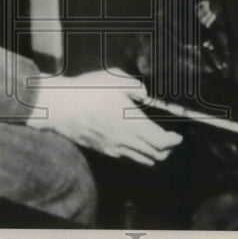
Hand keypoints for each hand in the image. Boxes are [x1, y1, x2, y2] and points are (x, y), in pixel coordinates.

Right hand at [26, 68, 182, 165]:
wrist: (60, 106)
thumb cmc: (88, 90)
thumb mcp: (116, 78)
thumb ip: (136, 86)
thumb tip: (145, 95)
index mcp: (133, 124)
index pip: (161, 142)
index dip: (173, 141)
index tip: (178, 136)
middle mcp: (125, 141)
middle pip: (155, 156)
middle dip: (166, 150)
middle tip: (169, 139)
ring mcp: (113, 149)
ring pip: (141, 160)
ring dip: (152, 154)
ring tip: (154, 142)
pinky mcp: (102, 150)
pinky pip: (126, 157)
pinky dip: (136, 153)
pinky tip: (132, 140)